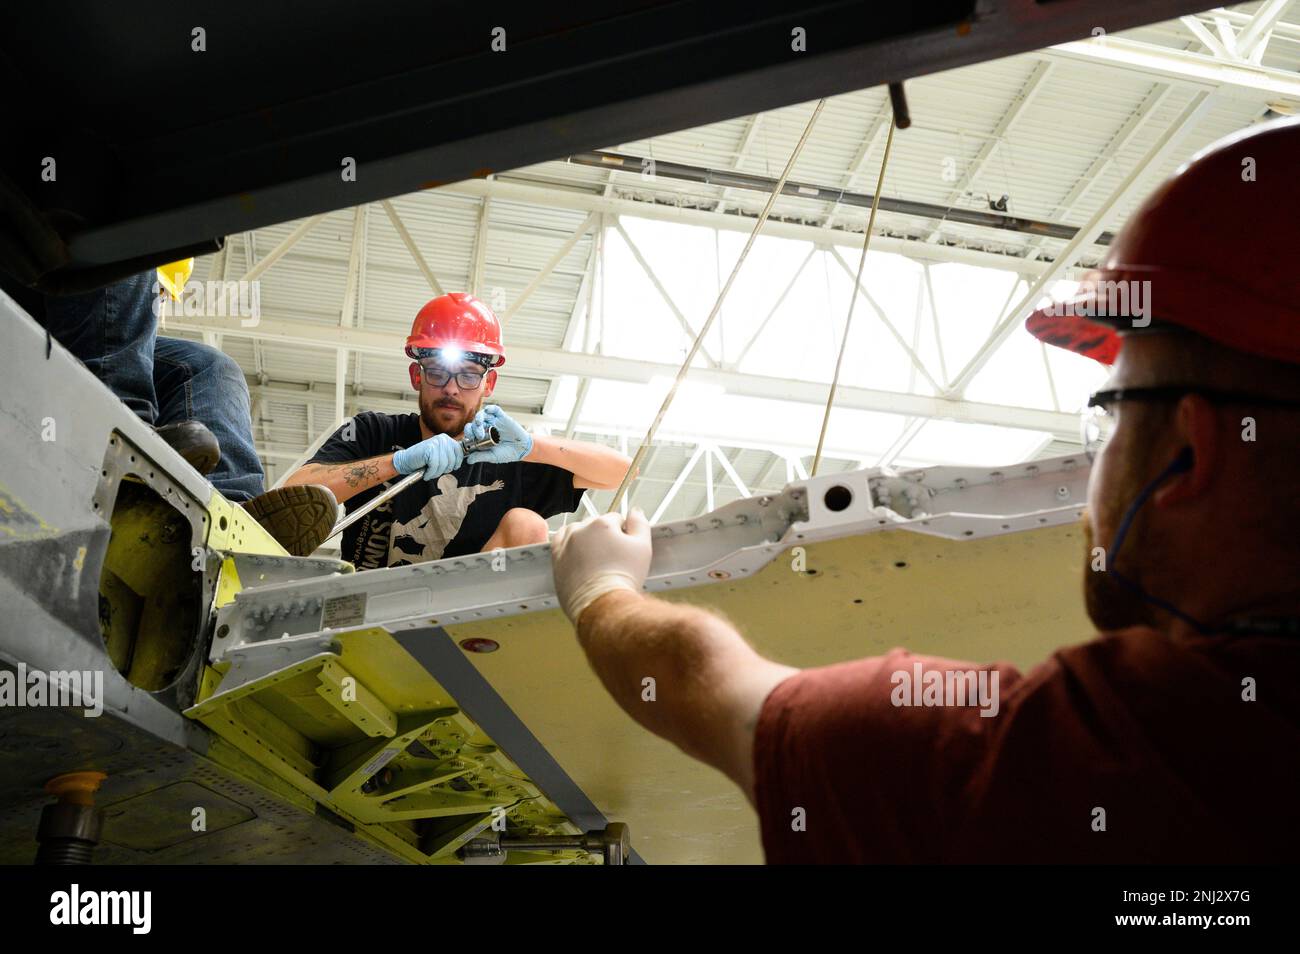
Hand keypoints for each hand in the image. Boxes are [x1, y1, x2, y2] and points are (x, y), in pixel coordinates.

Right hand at [392, 433, 463, 479]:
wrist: (406, 460)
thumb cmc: (423, 460)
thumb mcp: (440, 455)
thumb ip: (450, 455)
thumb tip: (461, 461)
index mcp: (446, 439)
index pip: (459, 452)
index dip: (457, 463)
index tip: (452, 468)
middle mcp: (442, 439)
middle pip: (452, 460)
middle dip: (445, 469)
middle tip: (436, 471)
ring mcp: (435, 443)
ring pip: (444, 464)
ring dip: (437, 473)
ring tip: (431, 473)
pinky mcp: (429, 449)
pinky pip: (435, 466)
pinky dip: (431, 473)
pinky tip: (426, 473)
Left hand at [465, 404, 532, 464]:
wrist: (522, 449)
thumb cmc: (506, 453)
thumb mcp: (492, 456)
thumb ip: (481, 457)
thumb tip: (468, 461)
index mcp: (481, 437)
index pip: (470, 431)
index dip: (468, 433)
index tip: (470, 439)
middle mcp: (486, 428)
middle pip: (475, 423)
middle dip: (473, 428)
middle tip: (478, 435)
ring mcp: (494, 422)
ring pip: (482, 415)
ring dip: (478, 418)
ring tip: (479, 423)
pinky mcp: (502, 417)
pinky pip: (494, 409)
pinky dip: (490, 408)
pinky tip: (488, 410)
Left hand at [550, 508, 651, 624]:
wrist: (602, 604)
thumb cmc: (622, 578)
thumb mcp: (642, 547)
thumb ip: (640, 523)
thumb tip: (635, 511)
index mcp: (602, 524)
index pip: (616, 518)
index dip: (624, 533)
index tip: (626, 547)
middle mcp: (580, 530)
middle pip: (596, 524)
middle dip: (605, 535)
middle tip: (613, 556)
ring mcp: (566, 544)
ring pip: (577, 531)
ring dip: (586, 538)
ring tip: (597, 557)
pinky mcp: (556, 560)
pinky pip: (560, 543)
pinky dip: (569, 545)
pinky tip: (578, 555)